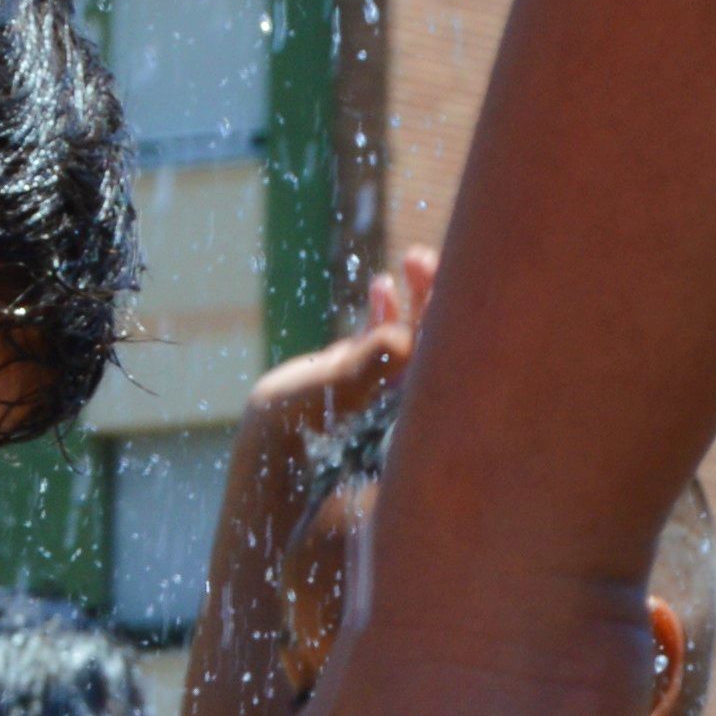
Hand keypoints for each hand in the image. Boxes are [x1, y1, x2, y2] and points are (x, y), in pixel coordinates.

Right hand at [240, 251, 433, 460]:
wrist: (263, 458)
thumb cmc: (297, 428)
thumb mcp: (333, 392)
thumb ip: (368, 365)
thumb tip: (405, 336)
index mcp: (417, 412)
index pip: (447, 354)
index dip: (451, 310)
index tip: (447, 272)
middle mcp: (409, 402)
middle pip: (439, 341)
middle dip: (437, 294)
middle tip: (422, 257)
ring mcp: (387, 391)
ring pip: (414, 335)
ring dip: (417, 295)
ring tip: (412, 257)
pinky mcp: (363, 383)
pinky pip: (386, 342)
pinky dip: (386, 312)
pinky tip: (382, 285)